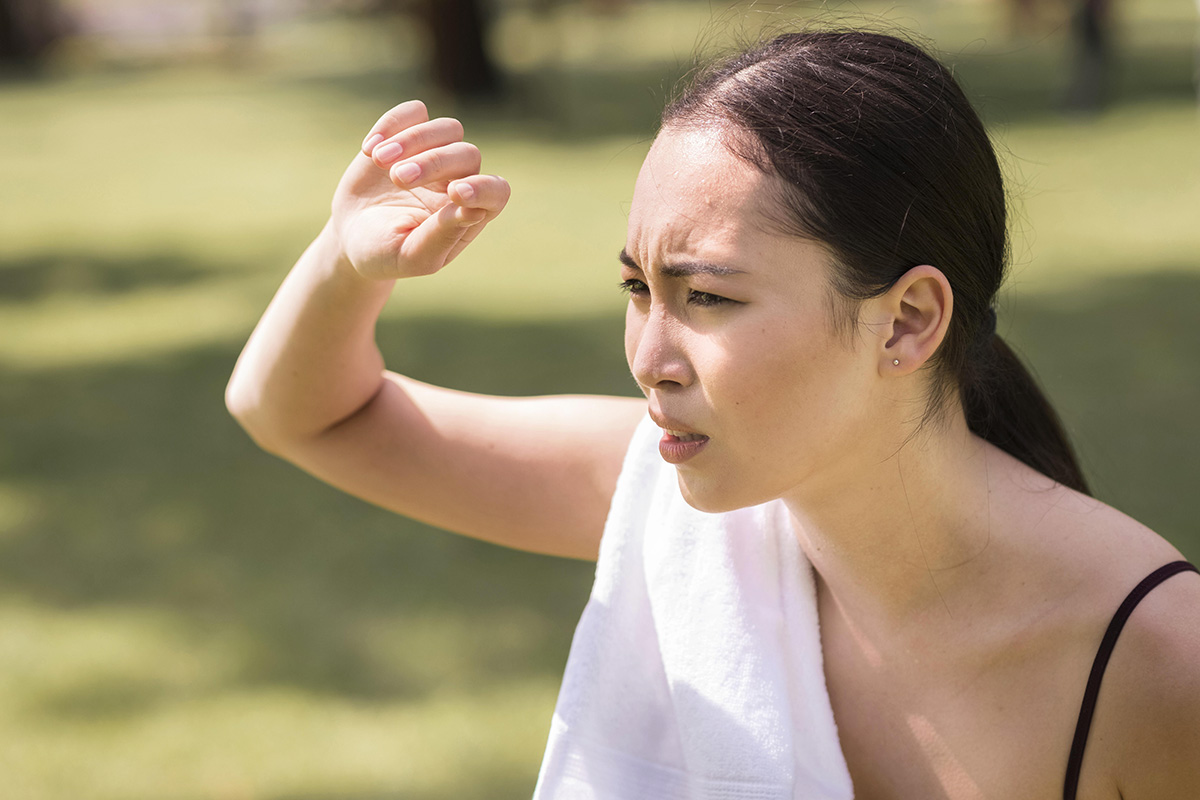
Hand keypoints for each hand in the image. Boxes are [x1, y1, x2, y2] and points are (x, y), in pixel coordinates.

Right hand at [329, 100, 510, 280]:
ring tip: (380, 160)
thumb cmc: (385, 253)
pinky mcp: (409, 134)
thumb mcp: (410, 255)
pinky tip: (370, 150)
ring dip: (414, 139)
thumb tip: (473, 211)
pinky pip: (415, 112)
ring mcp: (437, 153)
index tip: (454, 193)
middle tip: (398, 178)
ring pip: (448, 128)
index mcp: (469, 214)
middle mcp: (461, 179)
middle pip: (468, 154)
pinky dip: (393, 124)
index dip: (483, 189)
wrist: (351, 233)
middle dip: (435, 162)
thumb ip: (440, 237)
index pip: (496, 193)